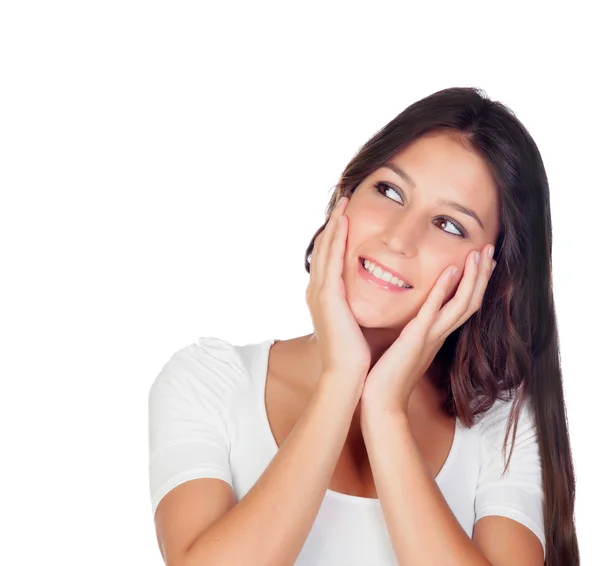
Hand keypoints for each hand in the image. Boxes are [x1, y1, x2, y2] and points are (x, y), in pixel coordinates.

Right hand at [306, 196, 370, 401]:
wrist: (347, 374)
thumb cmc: (354, 353)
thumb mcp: (354, 322)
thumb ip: (356, 305)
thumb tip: (367, 296)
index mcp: (324, 296)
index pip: (329, 257)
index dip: (336, 234)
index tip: (346, 215)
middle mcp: (317, 290)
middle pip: (324, 247)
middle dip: (333, 222)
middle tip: (343, 198)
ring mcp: (319, 292)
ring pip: (326, 248)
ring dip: (335, 223)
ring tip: (344, 200)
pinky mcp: (327, 296)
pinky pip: (332, 260)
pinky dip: (337, 239)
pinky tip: (344, 221)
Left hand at [360, 246, 496, 417]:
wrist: (381, 402)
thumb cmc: (389, 375)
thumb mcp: (405, 346)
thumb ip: (414, 331)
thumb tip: (413, 317)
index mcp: (436, 335)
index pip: (463, 304)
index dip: (475, 283)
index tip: (482, 261)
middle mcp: (439, 335)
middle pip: (470, 301)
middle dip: (482, 275)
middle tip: (490, 249)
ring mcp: (430, 337)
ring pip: (461, 305)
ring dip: (472, 278)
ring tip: (478, 254)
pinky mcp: (415, 340)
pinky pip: (433, 312)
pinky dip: (443, 291)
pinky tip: (450, 271)